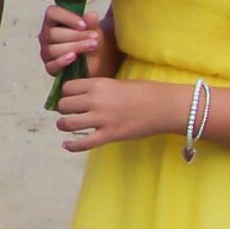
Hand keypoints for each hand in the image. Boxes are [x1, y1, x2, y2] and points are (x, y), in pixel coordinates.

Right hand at [36, 4, 113, 80]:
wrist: (96, 60)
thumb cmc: (90, 39)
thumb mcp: (93, 29)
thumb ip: (91, 23)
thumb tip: (92, 15)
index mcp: (53, 21)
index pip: (52, 13)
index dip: (67, 18)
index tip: (84, 25)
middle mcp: (46, 35)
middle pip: (53, 33)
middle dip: (76, 35)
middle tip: (95, 37)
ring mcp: (46, 52)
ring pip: (53, 49)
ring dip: (75, 47)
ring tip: (93, 46)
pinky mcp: (50, 67)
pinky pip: (52, 65)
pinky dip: (62, 61)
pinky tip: (74, 57)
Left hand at [55, 75, 191, 154]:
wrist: (165, 106)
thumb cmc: (146, 92)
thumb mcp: (118, 83)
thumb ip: (99, 88)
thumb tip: (83, 95)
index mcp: (98, 84)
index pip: (67, 88)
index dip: (66, 94)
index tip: (71, 98)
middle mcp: (96, 100)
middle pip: (64, 105)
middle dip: (64, 109)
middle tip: (71, 113)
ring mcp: (102, 118)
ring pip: (67, 123)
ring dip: (63, 125)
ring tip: (66, 126)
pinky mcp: (109, 135)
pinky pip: (83, 143)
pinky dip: (72, 146)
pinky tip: (67, 145)